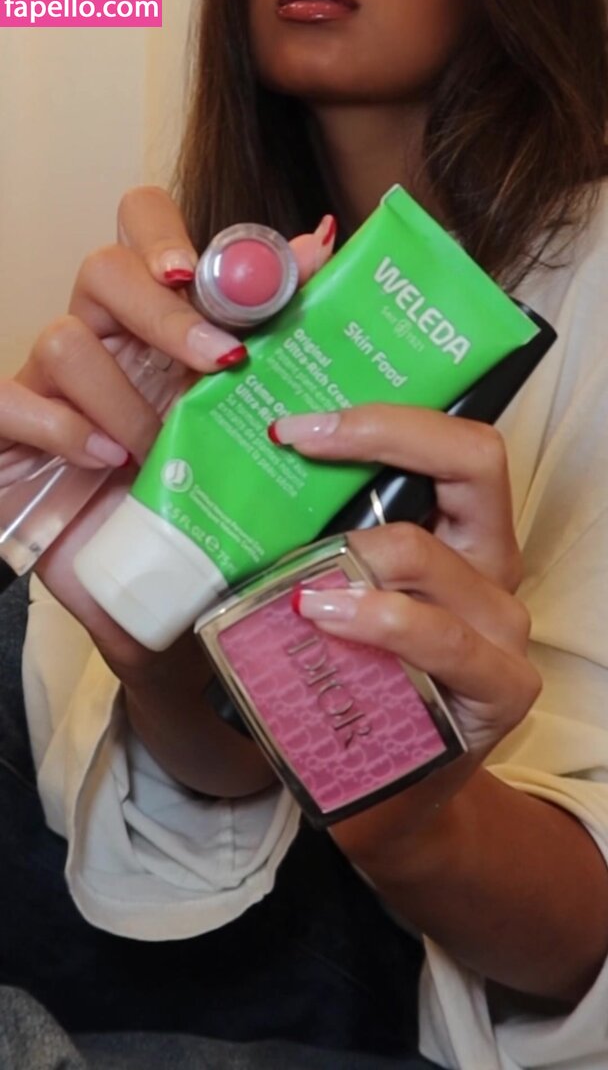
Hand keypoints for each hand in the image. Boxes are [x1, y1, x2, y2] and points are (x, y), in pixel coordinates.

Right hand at [0, 187, 335, 674]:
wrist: (121, 572)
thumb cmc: (180, 486)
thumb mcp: (232, 422)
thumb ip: (268, 338)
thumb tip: (325, 244)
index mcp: (152, 325)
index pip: (143, 229)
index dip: (170, 232)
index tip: (207, 270)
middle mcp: (100, 340)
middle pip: (106, 269)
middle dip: (167, 313)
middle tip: (218, 359)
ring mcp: (49, 382)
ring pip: (66, 340)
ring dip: (125, 401)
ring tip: (156, 453)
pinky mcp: (10, 424)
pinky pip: (11, 400)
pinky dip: (61, 429)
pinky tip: (102, 461)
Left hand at [271, 406, 541, 860]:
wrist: (379, 793)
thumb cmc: (345, 684)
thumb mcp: (323, 597)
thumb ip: (298, 543)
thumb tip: (201, 484)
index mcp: (459, 532)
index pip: (453, 443)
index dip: (385, 418)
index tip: (295, 427)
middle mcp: (491, 565)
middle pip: (473, 463)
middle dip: (379, 438)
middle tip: (292, 445)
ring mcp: (502, 626)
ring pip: (434, 555)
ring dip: (357, 551)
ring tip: (294, 575)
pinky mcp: (500, 689)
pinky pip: (445, 639)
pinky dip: (382, 622)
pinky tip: (327, 618)